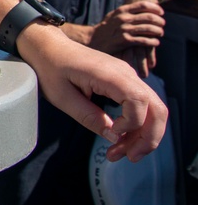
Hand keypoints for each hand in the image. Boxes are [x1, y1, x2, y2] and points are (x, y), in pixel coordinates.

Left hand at [17, 25, 166, 162]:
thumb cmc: (50, 68)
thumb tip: (114, 138)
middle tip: (129, 157)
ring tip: (120, 153)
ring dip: (143, 135)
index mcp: (110, 74)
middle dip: (148, 138)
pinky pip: (141, 106)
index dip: (132, 124)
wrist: (48, 47)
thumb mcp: (62, 97)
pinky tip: (120, 138)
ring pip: (152, 110)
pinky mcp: (123, 82)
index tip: (113, 135)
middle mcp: (125, 73)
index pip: (140, 101)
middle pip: (157, 109)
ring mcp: (127, 76)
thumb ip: (88, 117)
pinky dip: (136, 125)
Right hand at [89, 0, 163, 76]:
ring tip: (160, 33)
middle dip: (159, 21)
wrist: (93, 39)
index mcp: (122, 10)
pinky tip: (155, 42)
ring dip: (158, 31)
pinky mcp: (125, 41)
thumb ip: (126, 11)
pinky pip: (144, 40)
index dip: (155, 8)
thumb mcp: (114, 15)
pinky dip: (153, 41)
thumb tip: (140, 7)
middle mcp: (124, 18)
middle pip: (149, 17)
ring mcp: (125, 29)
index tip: (161, 12)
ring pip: (149, 28)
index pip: (143, 5)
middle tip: (162, 24)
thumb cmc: (106, 28)